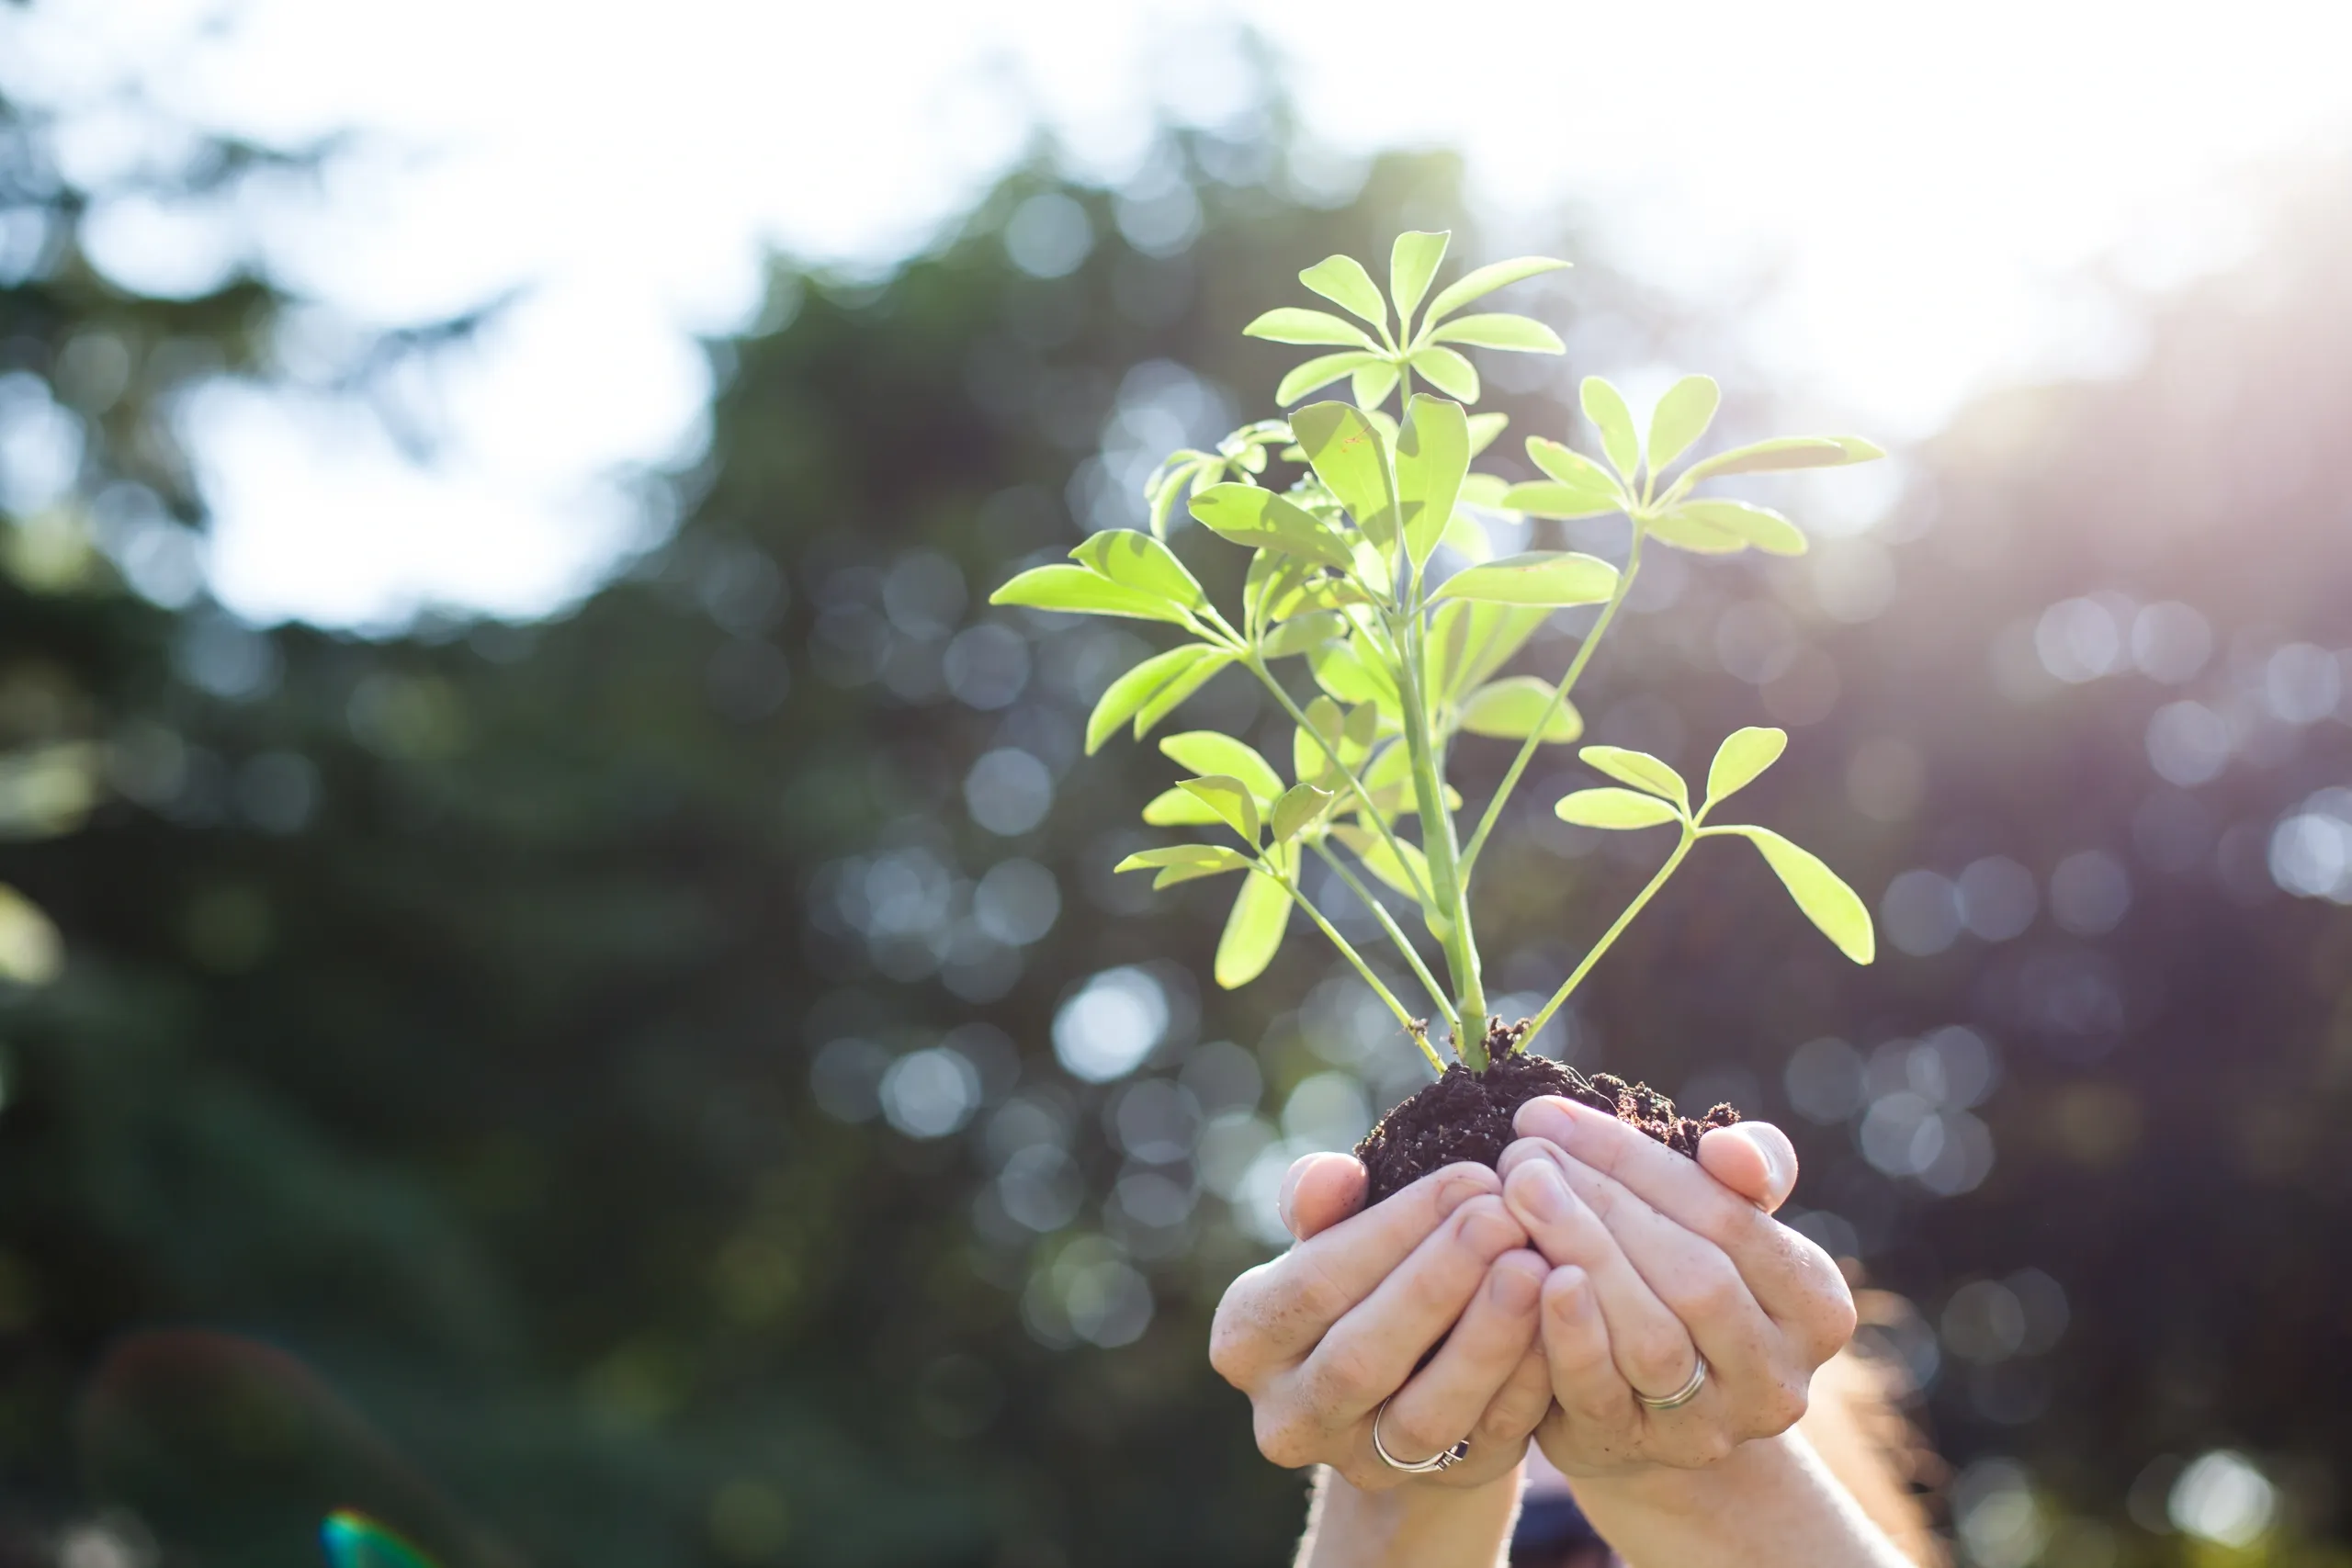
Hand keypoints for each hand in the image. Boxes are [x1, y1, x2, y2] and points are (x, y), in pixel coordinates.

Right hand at [1208, 1155, 1554, 1492]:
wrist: (1406, 1370)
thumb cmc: (1362, 1273)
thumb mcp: (1331, 1232)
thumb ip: (1322, 1199)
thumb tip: (1334, 1176)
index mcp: (1246, 1341)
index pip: (1314, 1284)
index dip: (1391, 1230)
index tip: (1467, 1178)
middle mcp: (1289, 1417)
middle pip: (1360, 1357)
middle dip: (1438, 1282)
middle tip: (1504, 1216)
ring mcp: (1362, 1463)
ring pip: (1425, 1415)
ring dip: (1486, 1340)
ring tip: (1535, 1267)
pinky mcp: (1442, 1483)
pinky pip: (1489, 1439)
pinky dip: (1528, 1379)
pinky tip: (1560, 1319)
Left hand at [1499, 1097, 1855, 1477]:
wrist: (1638, 1402)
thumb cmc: (1677, 1278)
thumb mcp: (1719, 1221)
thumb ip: (1745, 1172)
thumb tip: (1729, 1150)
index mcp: (1815, 1304)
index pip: (1729, 1217)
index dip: (1637, 1160)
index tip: (1554, 1114)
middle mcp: (1777, 1378)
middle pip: (1696, 1278)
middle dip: (1604, 1202)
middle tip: (1526, 1152)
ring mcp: (1710, 1427)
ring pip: (1652, 1338)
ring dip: (1580, 1253)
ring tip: (1517, 1191)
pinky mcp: (1635, 1450)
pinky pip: (1601, 1391)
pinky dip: (1567, 1331)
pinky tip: (1530, 1273)